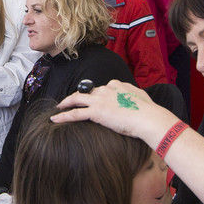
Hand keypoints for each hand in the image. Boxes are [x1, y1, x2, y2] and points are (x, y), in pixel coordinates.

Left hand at [52, 80, 175, 143]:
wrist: (148, 118)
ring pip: (76, 99)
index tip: (92, 101)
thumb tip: (134, 99)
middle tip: (69, 101)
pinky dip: (63, 116)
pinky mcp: (96, 112)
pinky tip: (55, 119)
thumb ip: (133, 96)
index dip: (95, 95)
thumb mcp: (141, 98)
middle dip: (76, 96)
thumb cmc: (149, 111)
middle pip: (86, 91)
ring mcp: (100, 100)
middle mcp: (106, 89)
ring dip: (65, 103)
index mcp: (117, 85)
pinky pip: (75, 114)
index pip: (101, 89)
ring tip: (58, 107)